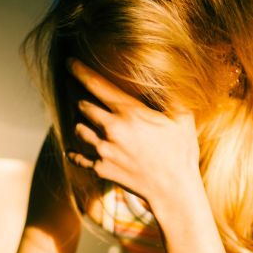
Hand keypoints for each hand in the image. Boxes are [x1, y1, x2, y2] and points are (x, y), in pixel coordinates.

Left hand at [66, 59, 201, 208]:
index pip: (96, 85)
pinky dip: (75, 152)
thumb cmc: (181, 151)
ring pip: (78, 129)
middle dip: (83, 100)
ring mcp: (103, 150)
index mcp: (129, 112)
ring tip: (89, 124)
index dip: (80, 71)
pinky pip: (78, 156)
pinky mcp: (100, 168)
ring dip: (81, 124)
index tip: (70, 62)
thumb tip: (163, 73)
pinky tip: (74, 150)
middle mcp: (111, 129)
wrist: (173, 190)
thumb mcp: (181, 116)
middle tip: (87, 99)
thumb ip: (169, 93)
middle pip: (82, 106)